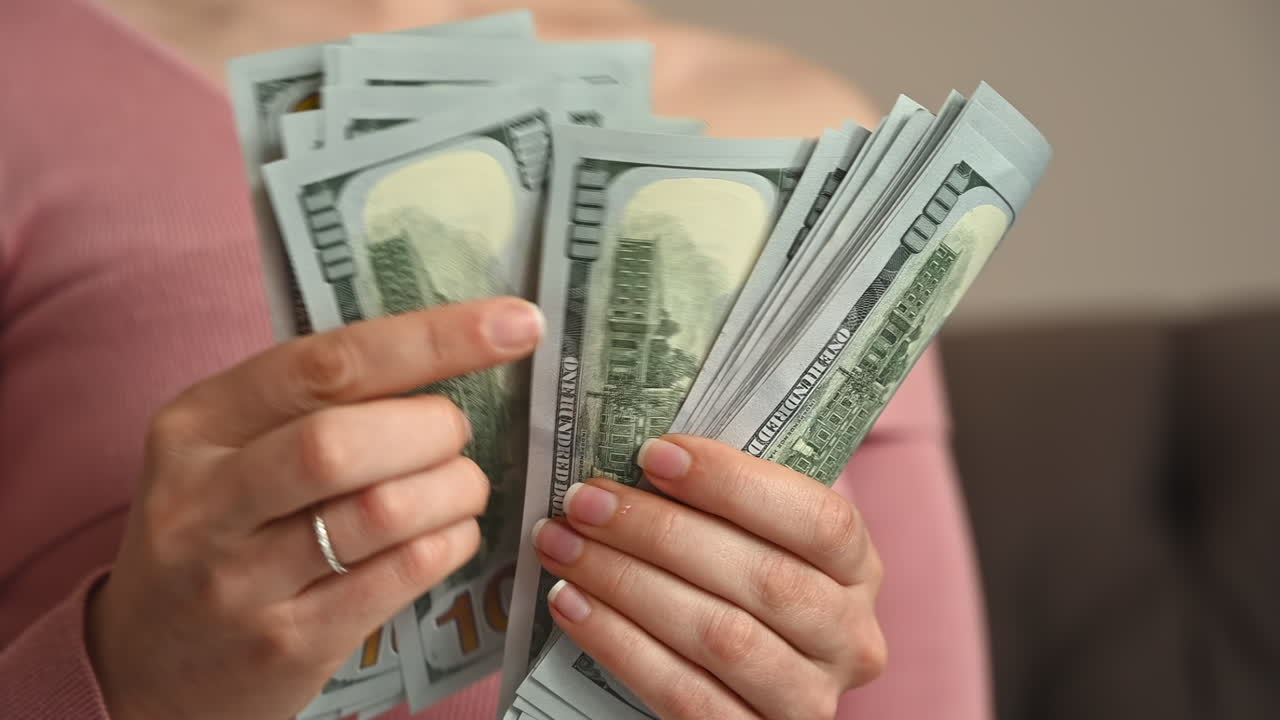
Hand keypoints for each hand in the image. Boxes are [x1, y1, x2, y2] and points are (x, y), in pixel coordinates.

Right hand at [87, 298, 542, 719]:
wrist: (148, 665)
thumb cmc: (218, 532)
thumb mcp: (227, 452)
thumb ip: (314, 403)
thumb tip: (451, 349)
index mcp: (196, 426)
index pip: (326, 364)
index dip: (433, 339)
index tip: (516, 324)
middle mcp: (205, 500)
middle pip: (344, 441)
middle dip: (434, 428)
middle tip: (456, 435)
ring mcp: (241, 580)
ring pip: (383, 511)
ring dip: (454, 488)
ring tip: (461, 486)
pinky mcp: (288, 643)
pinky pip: (402, 575)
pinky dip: (451, 542)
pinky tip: (450, 533)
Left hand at [533, 435, 885, 719]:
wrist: (738, 683)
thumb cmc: (737, 579)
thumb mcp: (755, 537)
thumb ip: (723, 500)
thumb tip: (643, 451)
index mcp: (858, 569)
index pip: (820, 520)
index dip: (737, 484)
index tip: (655, 453)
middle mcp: (850, 638)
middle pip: (763, 578)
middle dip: (660, 531)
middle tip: (586, 500)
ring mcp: (808, 700)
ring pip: (721, 636)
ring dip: (628, 583)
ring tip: (564, 546)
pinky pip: (684, 695)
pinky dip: (620, 645)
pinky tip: (572, 604)